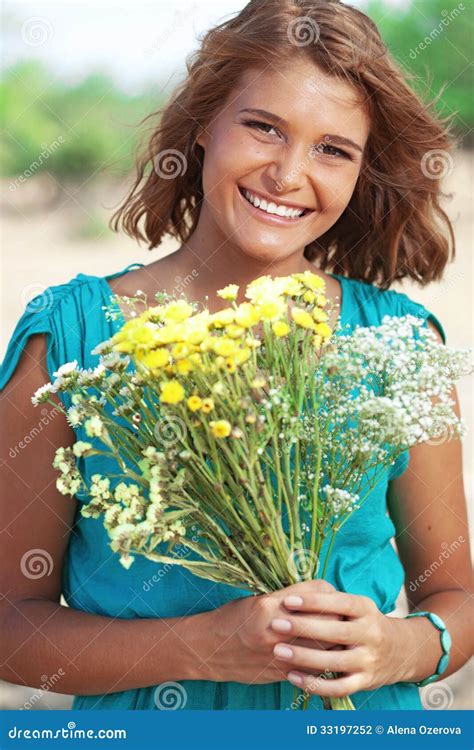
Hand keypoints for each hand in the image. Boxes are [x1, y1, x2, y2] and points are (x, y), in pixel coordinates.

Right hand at [198, 579, 342, 684]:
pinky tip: (328, 655)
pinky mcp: (281, 672)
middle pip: (325, 622)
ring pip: (323, 648)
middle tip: (347, 615)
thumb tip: (321, 592)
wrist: (209, 650)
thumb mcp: (259, 598)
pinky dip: (324, 661)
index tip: (335, 594)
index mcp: (270, 606)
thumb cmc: (233, 618)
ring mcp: (279, 655)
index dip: (329, 594)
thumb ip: (290, 596)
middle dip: (339, 618)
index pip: (314, 595)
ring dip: (336, 641)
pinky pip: (312, 668)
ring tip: (343, 635)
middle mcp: (276, 631)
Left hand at [271, 589, 402, 697]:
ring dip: (305, 657)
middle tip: (276, 624)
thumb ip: (330, 600)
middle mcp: (371, 634)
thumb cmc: (363, 622)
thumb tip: (292, 593)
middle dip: (304, 628)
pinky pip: (339, 688)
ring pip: (336, 662)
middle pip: (337, 632)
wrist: (400, 651)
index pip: (340, 603)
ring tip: (278, 651)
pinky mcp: (365, 682)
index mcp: (366, 609)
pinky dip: (315, 685)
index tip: (288, 600)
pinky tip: (292, 677)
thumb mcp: (355, 605)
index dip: (314, 602)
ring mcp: (369, 660)